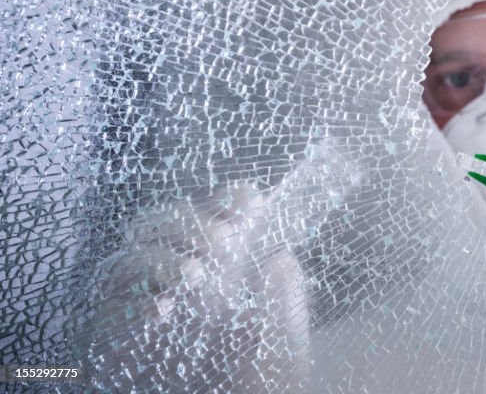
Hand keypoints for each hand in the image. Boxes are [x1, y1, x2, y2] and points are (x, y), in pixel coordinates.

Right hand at [80, 184, 309, 392]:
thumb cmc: (260, 375)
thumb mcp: (283, 335)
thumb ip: (284, 294)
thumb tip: (280, 256)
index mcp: (222, 262)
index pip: (215, 212)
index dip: (228, 201)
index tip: (247, 204)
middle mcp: (178, 271)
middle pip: (164, 222)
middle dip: (191, 222)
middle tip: (224, 240)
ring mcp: (143, 300)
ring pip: (132, 258)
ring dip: (162, 258)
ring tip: (193, 276)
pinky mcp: (114, 336)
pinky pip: (110, 310)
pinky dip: (132, 304)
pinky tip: (161, 311)